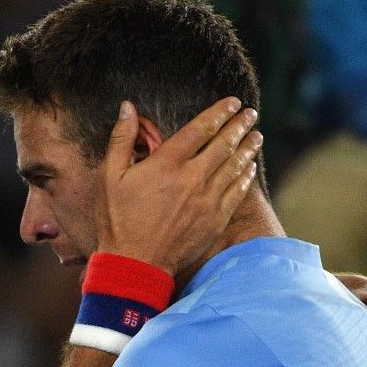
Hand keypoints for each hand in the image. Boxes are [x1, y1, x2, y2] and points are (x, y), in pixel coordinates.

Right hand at [95, 98, 261, 274]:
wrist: (135, 264)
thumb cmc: (118, 220)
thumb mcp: (109, 176)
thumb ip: (121, 139)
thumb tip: (127, 108)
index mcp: (167, 163)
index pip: (201, 129)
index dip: (219, 112)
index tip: (232, 102)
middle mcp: (192, 177)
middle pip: (224, 144)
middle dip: (240, 126)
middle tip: (251, 114)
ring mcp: (207, 200)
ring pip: (235, 166)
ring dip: (248, 148)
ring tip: (257, 136)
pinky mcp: (215, 219)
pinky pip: (237, 192)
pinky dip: (245, 177)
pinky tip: (249, 168)